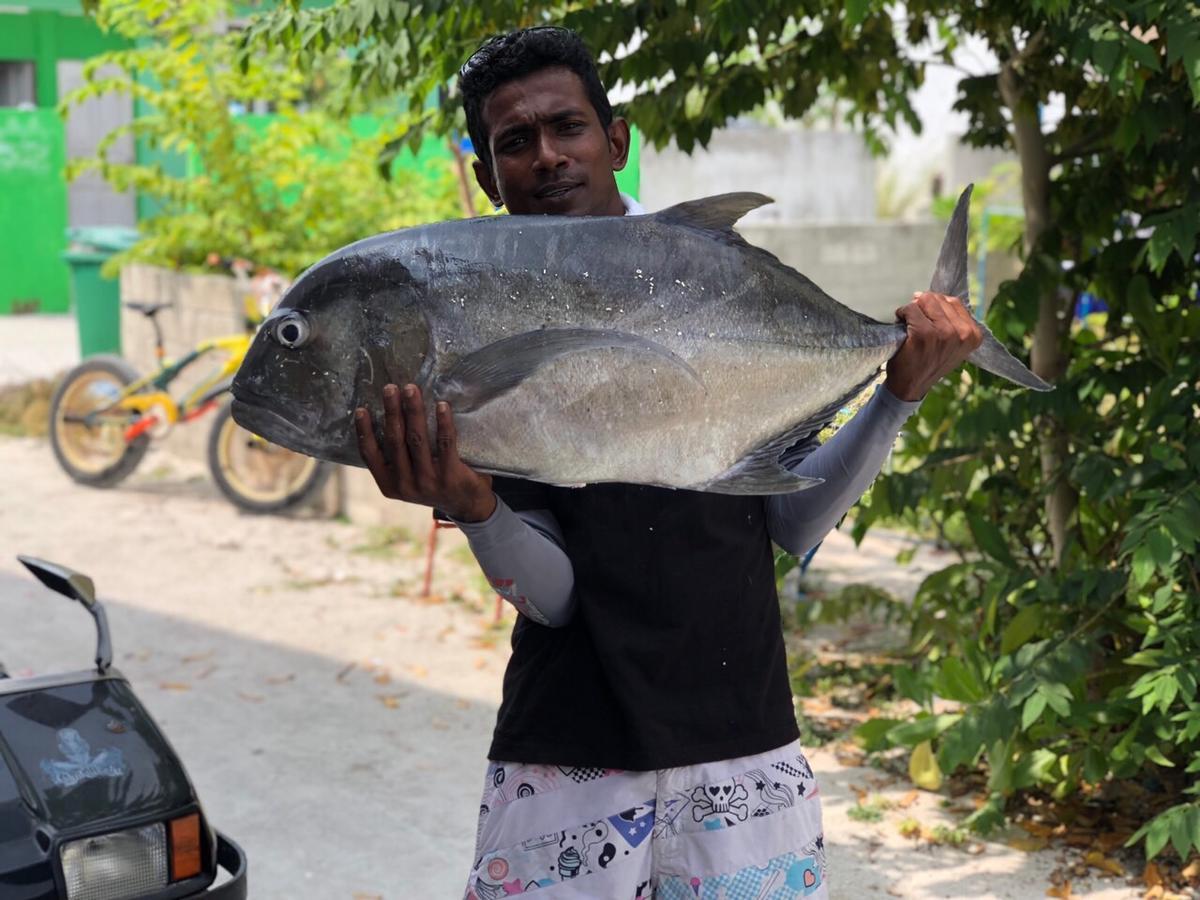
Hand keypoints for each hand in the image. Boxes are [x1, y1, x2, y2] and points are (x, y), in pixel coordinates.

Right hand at [354, 383, 496, 521]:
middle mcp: (405, 485)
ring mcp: (427, 482)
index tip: (361, 409)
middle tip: (390, 388)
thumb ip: (398, 458)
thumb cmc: (435, 483)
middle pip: (394, 440)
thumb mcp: (408, 479)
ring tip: (411, 390)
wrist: (468, 505)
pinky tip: (442, 405)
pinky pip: (444, 444)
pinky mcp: (450, 476)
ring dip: (413, 411)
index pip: (370, 455)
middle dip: (392, 411)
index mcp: (389, 485)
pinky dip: (442, 423)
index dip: (364, 432)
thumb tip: (389, 416)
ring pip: (416, 439)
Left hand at [884, 291, 983, 401]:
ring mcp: (943, 333)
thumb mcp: (952, 343)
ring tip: (911, 326)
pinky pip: (910, 309)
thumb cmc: (929, 362)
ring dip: (913, 310)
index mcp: (973, 334)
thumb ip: (953, 321)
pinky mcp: (923, 334)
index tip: (930, 321)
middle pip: (937, 298)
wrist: (912, 385)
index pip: (953, 301)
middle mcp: (961, 333)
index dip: (936, 307)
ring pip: (924, 301)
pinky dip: (902, 314)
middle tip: (918, 324)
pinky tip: (902, 327)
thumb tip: (935, 296)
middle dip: (923, 307)